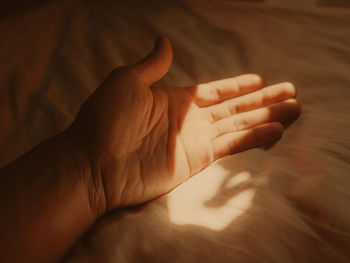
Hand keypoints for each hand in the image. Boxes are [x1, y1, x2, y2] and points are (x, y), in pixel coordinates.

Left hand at [68, 37, 299, 211]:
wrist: (95, 163)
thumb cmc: (106, 119)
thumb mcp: (128, 81)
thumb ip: (153, 64)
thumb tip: (164, 40)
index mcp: (176, 99)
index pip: (216, 91)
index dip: (238, 85)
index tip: (260, 80)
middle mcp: (191, 119)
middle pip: (235, 106)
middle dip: (263, 100)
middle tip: (291, 92)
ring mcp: (196, 140)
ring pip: (240, 124)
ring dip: (267, 117)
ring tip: (293, 110)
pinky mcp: (198, 160)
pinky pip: (232, 146)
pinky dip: (254, 138)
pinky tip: (276, 131)